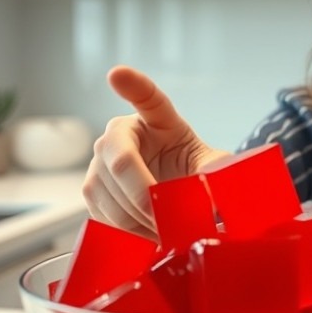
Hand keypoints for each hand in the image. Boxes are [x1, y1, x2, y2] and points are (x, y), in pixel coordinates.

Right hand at [82, 65, 229, 237]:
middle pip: (120, 163)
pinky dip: (124, 232)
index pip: (145, 96)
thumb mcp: (213, 167)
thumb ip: (218, 171)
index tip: (118, 74)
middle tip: (168, 222)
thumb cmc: (196, 173)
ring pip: (105, 193)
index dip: (132, 85)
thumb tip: (219, 182)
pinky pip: (100, 215)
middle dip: (144, 197)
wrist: (179, 199)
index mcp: (155, 119)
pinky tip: (146, 239)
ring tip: (163, 234)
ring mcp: (99, 163)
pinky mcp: (92, 193)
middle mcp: (119, 135)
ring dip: (135, 220)